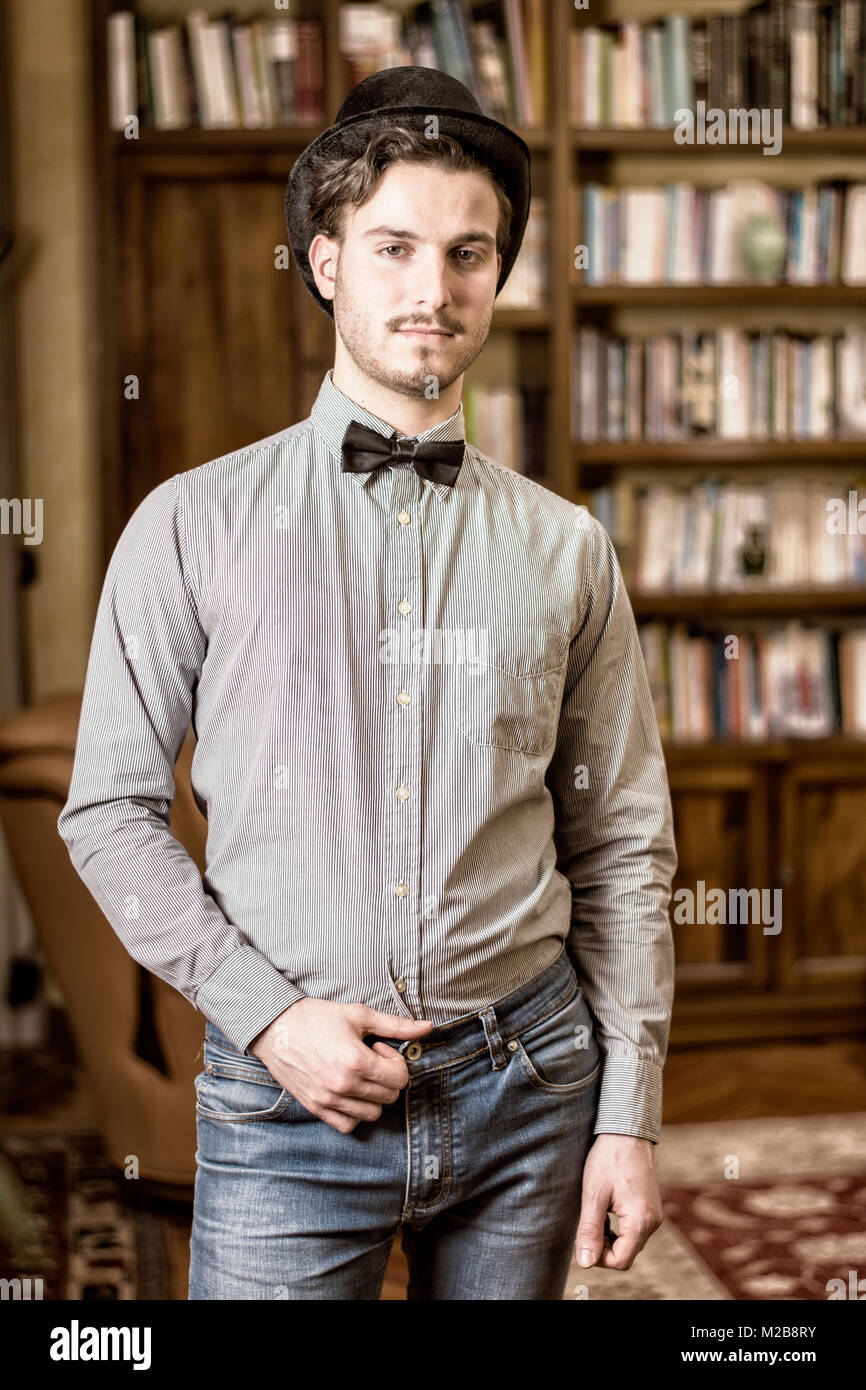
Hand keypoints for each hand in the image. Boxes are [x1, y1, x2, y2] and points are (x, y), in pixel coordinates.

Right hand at [249, 999, 432, 1133]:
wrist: (276, 1027)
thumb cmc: (317, 1017)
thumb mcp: (359, 1015)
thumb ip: (396, 1025)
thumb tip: (428, 1027)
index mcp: (356, 1061)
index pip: (400, 1079)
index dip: (396, 1062)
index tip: (379, 1049)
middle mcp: (344, 1085)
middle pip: (389, 1096)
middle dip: (386, 1077)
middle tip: (369, 1058)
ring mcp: (328, 1100)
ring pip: (372, 1113)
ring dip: (373, 1095)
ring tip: (358, 1074)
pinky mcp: (315, 1108)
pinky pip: (348, 1125)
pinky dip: (355, 1112)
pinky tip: (350, 1092)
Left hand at [575, 1133, 663, 1269]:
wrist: (628, 1132)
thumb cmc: (609, 1159)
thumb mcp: (594, 1195)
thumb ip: (590, 1231)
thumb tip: (586, 1262)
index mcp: (640, 1222)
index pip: (621, 1261)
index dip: (599, 1257)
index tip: (584, 1239)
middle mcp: (652, 1222)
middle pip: (626, 1253)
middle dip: (604, 1246)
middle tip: (587, 1223)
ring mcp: (654, 1215)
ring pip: (630, 1242)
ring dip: (610, 1237)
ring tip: (595, 1214)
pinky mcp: (650, 1207)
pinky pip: (634, 1229)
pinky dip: (618, 1227)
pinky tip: (606, 1211)